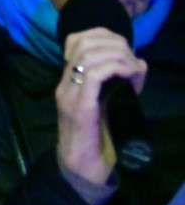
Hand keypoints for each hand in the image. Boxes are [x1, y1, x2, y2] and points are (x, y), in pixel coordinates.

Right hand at [56, 28, 146, 187]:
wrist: (82, 169)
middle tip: (132, 58)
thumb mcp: (111, 105)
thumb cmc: (97, 140)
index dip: (103, 36)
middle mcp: (65, 83)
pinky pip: (94, 74)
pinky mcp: (79, 106)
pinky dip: (116, 68)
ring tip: (133, 67)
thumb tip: (139, 63)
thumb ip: (121, 85)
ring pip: (89, 55)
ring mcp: (69, 94)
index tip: (125, 49)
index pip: (76, 40)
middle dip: (114, 43)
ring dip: (117, 55)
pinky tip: (129, 75)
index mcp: (69, 81)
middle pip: (83, 42)